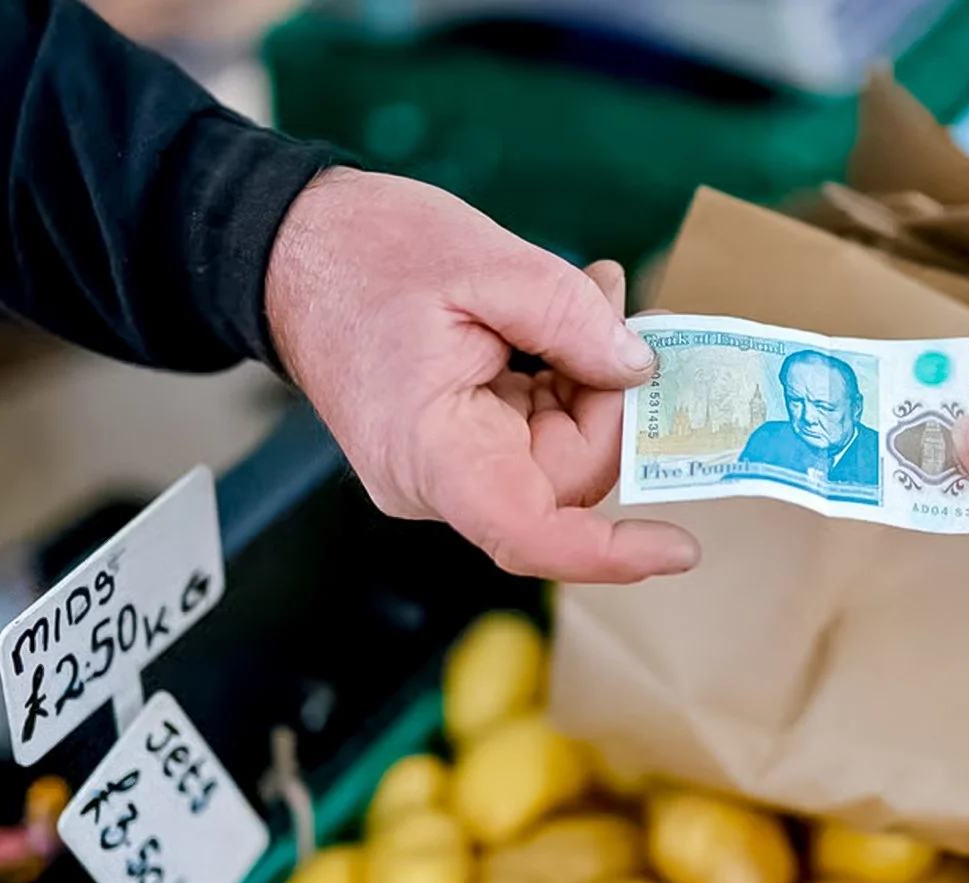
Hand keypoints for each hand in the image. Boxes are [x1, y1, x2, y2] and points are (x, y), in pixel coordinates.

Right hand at [265, 169, 699, 582]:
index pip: (529, 533)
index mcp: (431, 451)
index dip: (610, 551)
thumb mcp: (487, 262)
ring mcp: (444, 471)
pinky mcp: (456, 448)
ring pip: (558, 454)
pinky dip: (564, 380)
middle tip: (628, 314)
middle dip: (613, 404)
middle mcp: (435, 482)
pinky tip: (567, 318)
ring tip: (593, 293)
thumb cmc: (365, 251)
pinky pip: (534, 433)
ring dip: (592, 382)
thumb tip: (639, 370)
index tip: (680, 546)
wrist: (289, 245)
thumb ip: (574, 319)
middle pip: (565, 480)